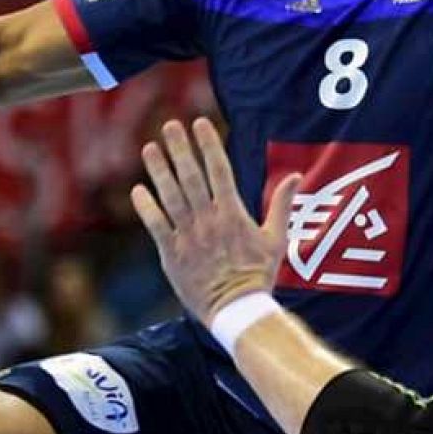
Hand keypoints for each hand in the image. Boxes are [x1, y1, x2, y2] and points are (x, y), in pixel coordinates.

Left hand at [130, 118, 301, 324]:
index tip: (200, 123)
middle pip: (191, 176)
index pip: (219, 170)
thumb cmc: (259, 275)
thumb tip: (294, 175)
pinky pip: (156, 225)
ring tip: (150, 148)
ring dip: (159, 170)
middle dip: (180, 148)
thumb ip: (281, 204)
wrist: (237, 310)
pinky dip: (146, 207)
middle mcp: (208, 220)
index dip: (208, 144)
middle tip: (170, 125)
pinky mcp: (171, 253)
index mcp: (233, 213)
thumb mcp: (276, 239)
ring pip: (170, 196)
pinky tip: (138, 189)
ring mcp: (187, 236)